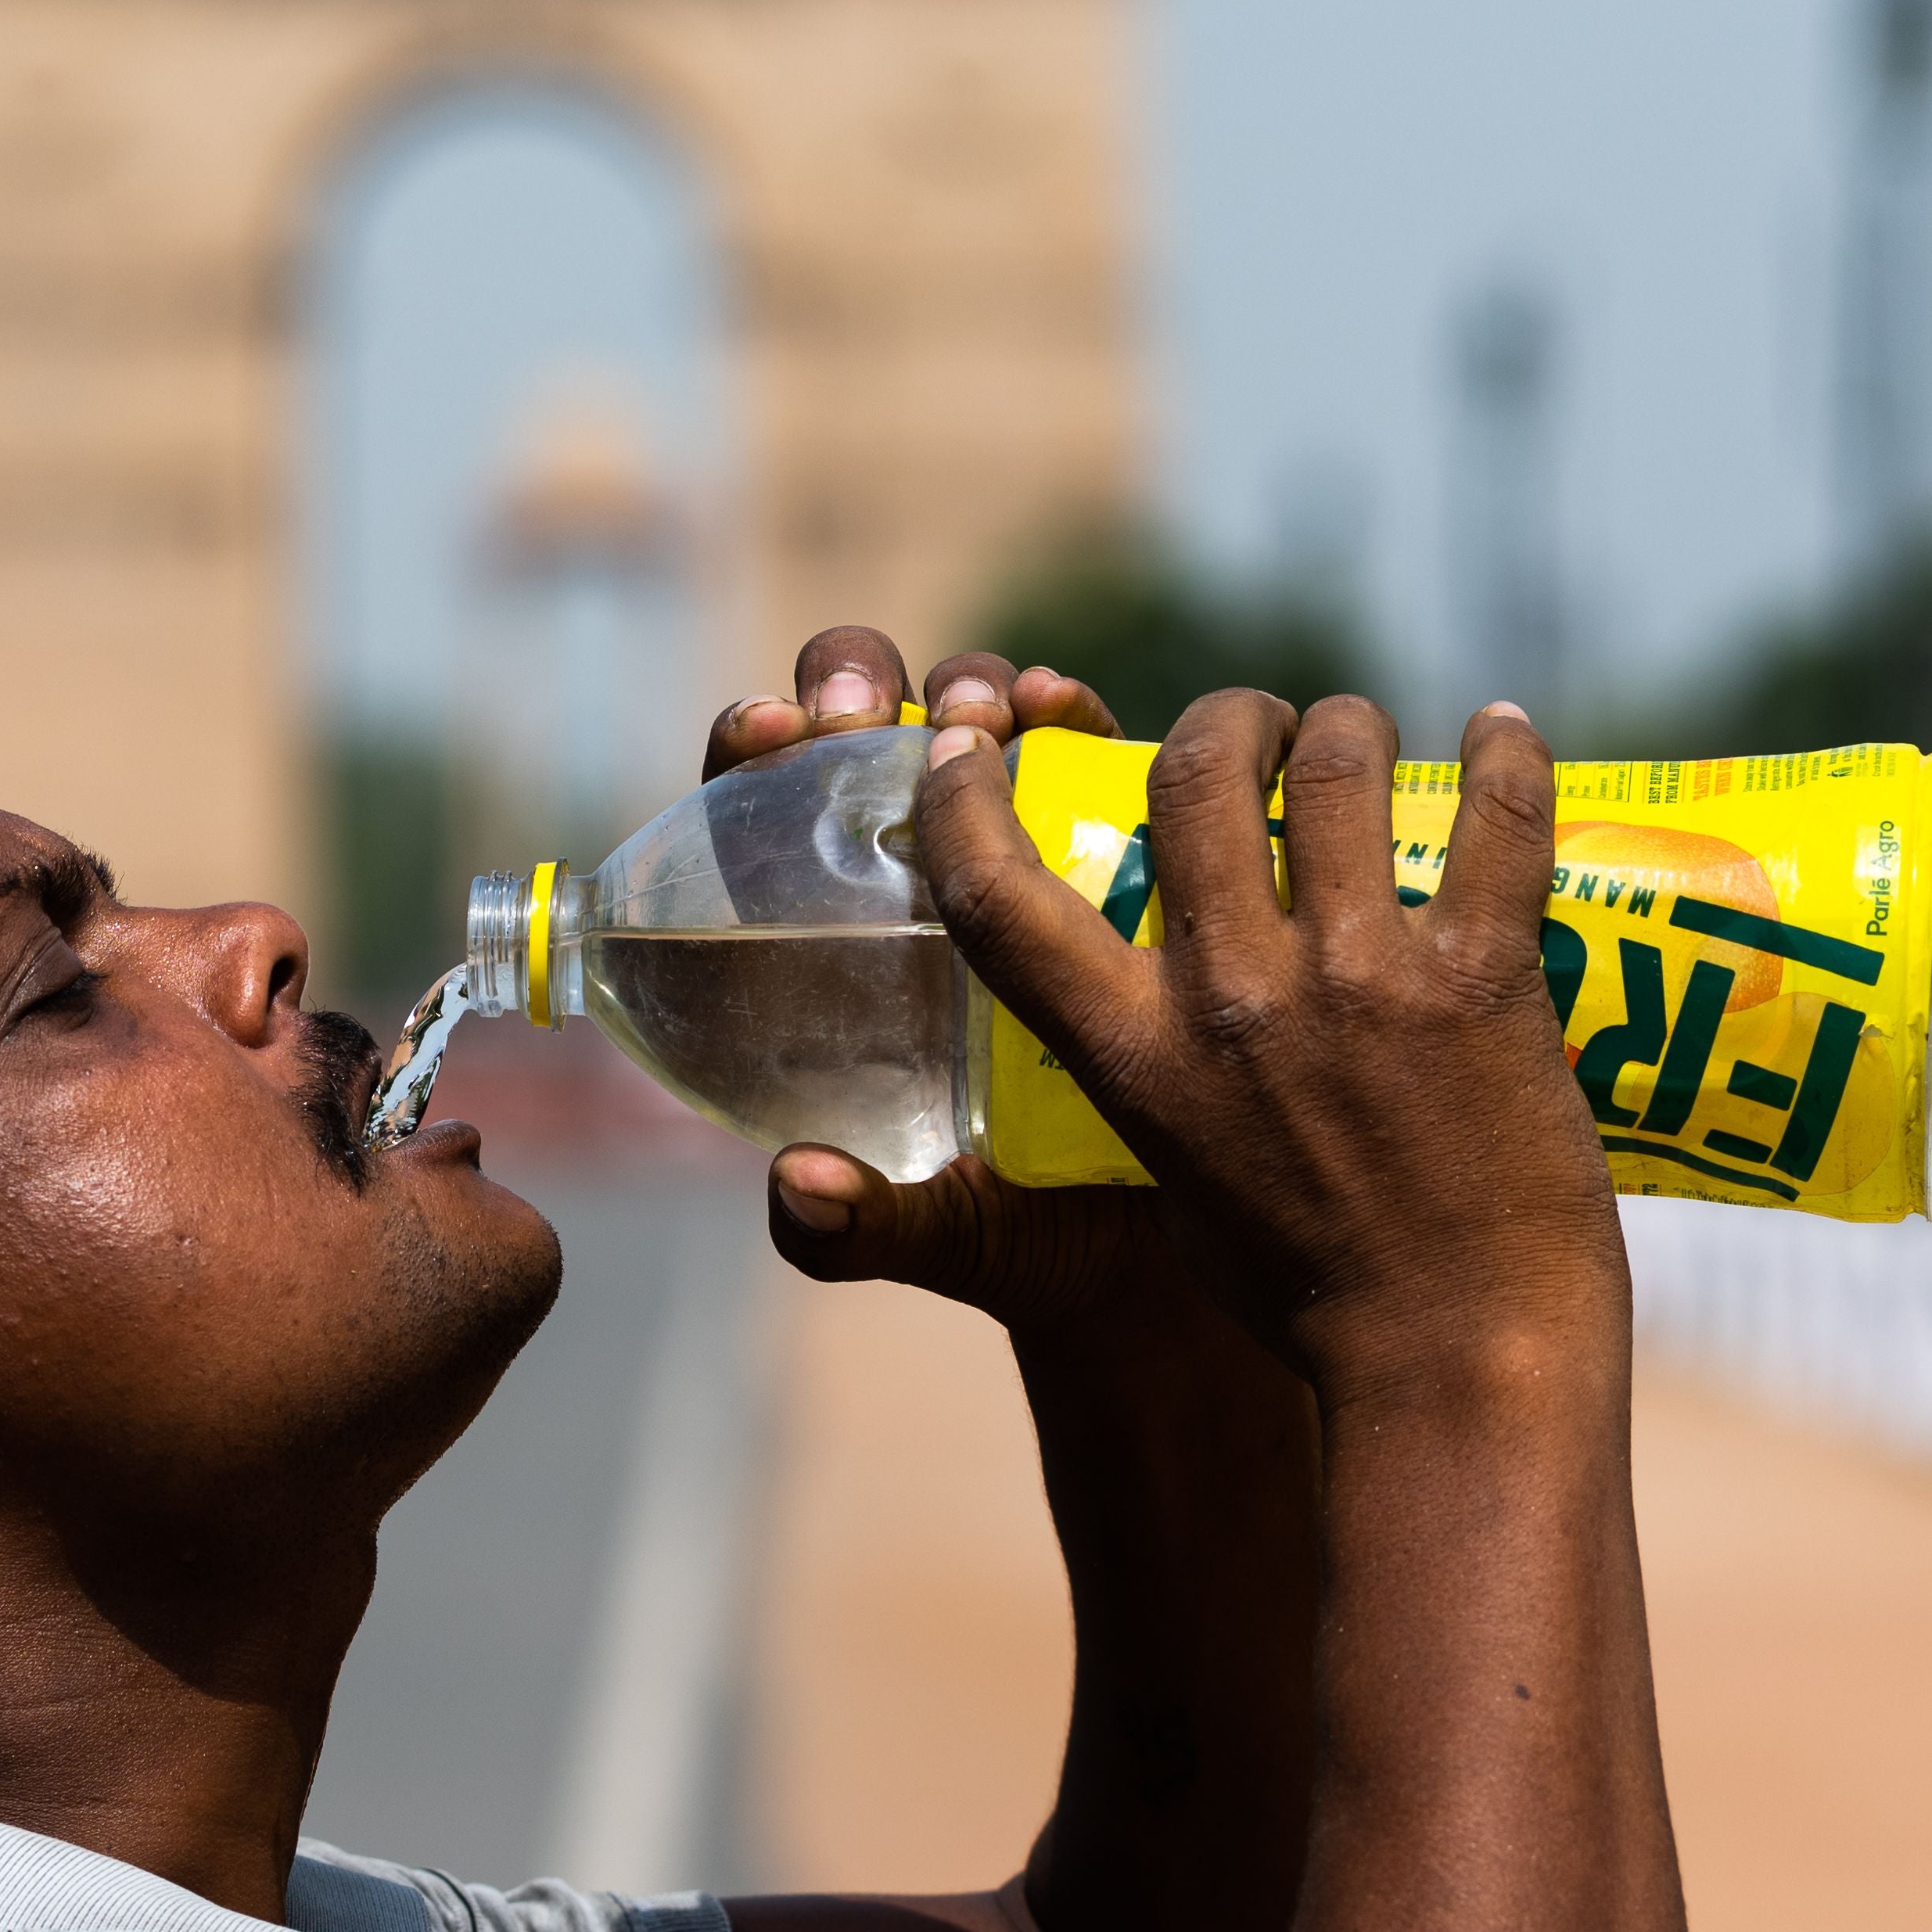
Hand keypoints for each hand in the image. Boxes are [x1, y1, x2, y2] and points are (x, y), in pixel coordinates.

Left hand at [706, 628, 1225, 1338]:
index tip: (764, 736)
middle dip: (851, 689)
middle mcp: (913, 885)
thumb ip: (860, 1231)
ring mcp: (1015, 854)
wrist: (1187, 1243)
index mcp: (835, 959)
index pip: (756, 826)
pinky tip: (1066, 705)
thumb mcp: (951, 1237)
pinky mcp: (1112, 845)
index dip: (745, 760)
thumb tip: (796, 1185)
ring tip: (986, 708)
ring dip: (964, 689)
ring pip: (965, 725)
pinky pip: (1079, 753)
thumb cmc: (1040, 1236)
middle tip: (866, 716)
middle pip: (852, 741)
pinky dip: (1066, 711)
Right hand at [906, 684, 1624, 1392]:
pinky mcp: (1482, 983)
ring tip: (1366, 736)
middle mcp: (1233, 1004)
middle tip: (1260, 730)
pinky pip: (1495, 820)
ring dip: (1350, 725)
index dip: (968, 800)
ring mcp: (1360, 984)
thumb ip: (1150, 1077)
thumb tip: (1146, 994)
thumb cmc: (1310, 1296)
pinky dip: (1507, 756)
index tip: (974, 743)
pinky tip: (1504, 733)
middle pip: (1192, 774)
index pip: (1002, 898)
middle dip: (1226, 721)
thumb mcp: (1174, 1184)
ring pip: (1339, 766)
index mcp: (1137, 1058)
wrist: (1459, 1365)